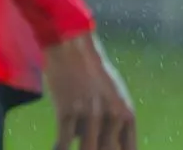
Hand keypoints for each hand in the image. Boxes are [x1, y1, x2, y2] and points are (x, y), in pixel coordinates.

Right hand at [44, 32, 135, 149]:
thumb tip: (110, 142)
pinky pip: (63, 142)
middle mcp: (112, 116)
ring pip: (87, 149)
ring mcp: (89, 114)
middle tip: (87, 146)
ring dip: (81, 149)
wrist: (70, 44)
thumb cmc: (91, 67)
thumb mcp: (114, 93)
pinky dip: (59, 148)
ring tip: (70, 148)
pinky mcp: (67, 110)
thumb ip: (115, 119)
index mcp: (126, 114)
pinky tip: (56, 147)